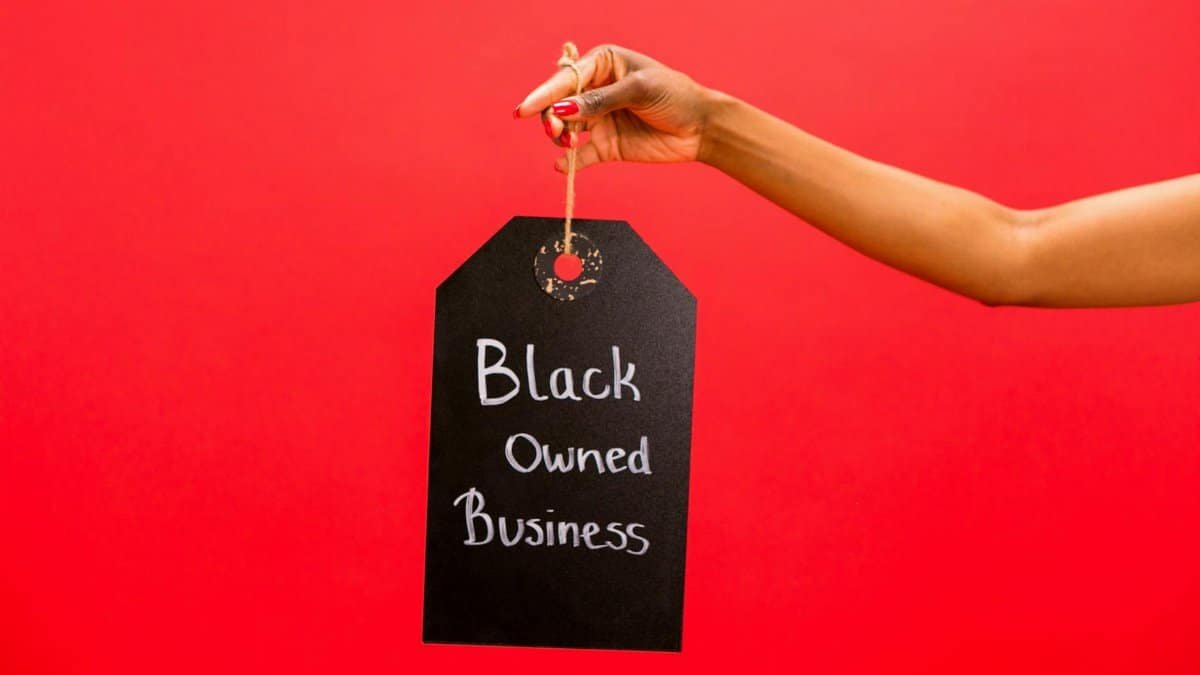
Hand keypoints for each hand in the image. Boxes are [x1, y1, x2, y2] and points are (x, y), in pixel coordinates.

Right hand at [514, 44, 713, 171]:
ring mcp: (600, 120)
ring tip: (571, 143)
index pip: (566, 79)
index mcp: (604, 64)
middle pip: (559, 104)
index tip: (523, 110)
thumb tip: (563, 109)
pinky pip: (580, 155)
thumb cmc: (675, 96)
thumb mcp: (638, 90)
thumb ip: (600, 100)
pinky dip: (568, 161)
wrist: (701, 128)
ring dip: (561, 137)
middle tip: (557, 131)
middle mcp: (596, 91)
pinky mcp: (607, 145)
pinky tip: (560, 165)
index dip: (543, 94)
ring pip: (565, 129)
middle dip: (551, 117)